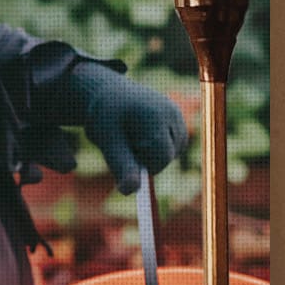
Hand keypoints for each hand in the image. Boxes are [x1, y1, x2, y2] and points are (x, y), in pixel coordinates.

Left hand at [76, 68, 187, 190]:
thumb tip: (131, 190)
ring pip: (173, 152)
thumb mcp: (108, 141)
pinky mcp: (178, 118)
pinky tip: (144, 133)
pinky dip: (159, 146)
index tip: (125, 154)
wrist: (110, 93)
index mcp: (155, 115)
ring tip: (133, 135)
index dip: (143, 164)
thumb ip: (121, 165)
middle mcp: (172, 112)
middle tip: (126, 141)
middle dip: (147, 157)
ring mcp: (177, 114)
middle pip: (168, 156)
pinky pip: (174, 146)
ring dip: (153, 152)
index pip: (161, 157)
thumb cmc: (105, 117)